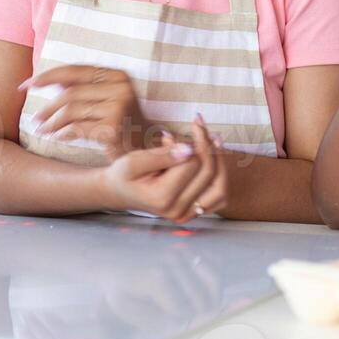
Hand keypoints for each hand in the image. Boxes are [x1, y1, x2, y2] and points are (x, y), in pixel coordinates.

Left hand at [24, 65, 148, 156]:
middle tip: (34, 119)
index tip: (25, 85)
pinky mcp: (114, 128)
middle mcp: (122, 88)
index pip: (75, 70)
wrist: (146, 152)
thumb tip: (49, 81)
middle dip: (46, 107)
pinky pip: (77, 128)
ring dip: (51, 123)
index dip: (47, 76)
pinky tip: (58, 137)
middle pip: (70, 93)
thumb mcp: (107, 100)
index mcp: (118, 76)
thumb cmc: (122, 125)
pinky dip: (62, 133)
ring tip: (42, 130)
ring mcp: (119, 108)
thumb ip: (83, 88)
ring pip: (71, 111)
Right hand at [100, 118, 227, 222]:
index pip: (192, 164)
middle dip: (207, 145)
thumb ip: (161, 156)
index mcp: (162, 198)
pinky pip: (218, 197)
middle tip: (199, 124)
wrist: (119, 192)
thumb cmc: (124, 174)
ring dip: (219, 161)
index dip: (192, 142)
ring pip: (220, 188)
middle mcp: (177, 210)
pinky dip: (220, 178)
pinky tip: (214, 159)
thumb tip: (189, 149)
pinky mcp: (193, 213)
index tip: (185, 127)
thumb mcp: (134, 161)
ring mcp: (187, 214)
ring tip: (214, 140)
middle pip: (208, 174)